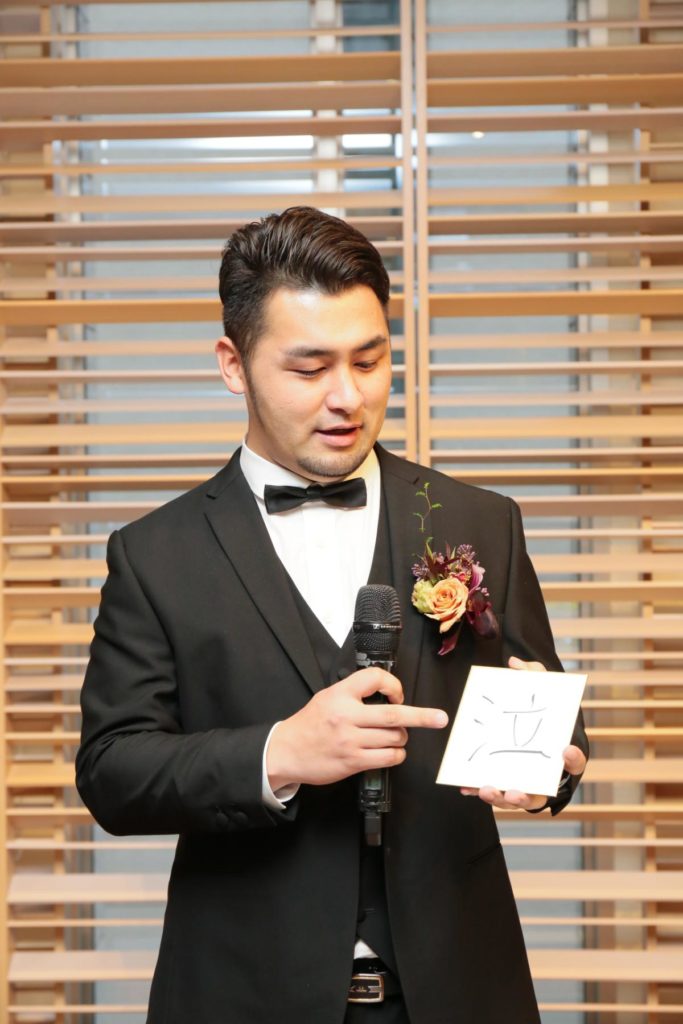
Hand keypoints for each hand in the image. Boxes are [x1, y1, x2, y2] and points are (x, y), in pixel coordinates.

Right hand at [267, 668, 447, 789]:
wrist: (286, 751)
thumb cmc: (309, 724)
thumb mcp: (328, 696)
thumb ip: (355, 694)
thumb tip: (387, 695)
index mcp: (340, 695)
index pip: (375, 679)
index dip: (394, 685)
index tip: (398, 694)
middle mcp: (346, 716)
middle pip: (394, 714)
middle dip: (422, 716)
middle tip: (440, 718)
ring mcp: (351, 741)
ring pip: (394, 737)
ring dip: (401, 737)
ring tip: (394, 736)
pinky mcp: (353, 762)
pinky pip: (388, 758)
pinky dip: (396, 755)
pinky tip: (390, 752)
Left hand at [459, 656, 585, 810]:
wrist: (524, 722)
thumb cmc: (537, 710)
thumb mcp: (540, 691)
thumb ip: (533, 675)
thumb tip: (514, 663)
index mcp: (560, 755)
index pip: (576, 763)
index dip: (573, 759)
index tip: (565, 750)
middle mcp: (545, 775)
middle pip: (542, 794)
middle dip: (527, 795)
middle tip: (515, 790)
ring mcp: (526, 784)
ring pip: (516, 800)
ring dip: (501, 799)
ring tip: (486, 790)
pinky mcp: (505, 785)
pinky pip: (494, 793)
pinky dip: (479, 790)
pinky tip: (466, 786)